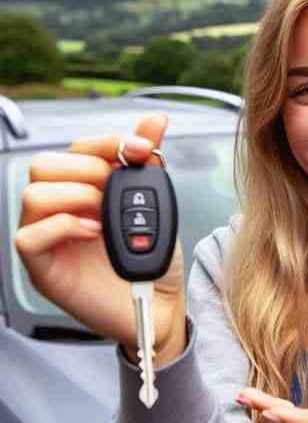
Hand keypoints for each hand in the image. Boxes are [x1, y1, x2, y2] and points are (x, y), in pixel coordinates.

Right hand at [14, 112, 186, 366]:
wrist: (162, 302)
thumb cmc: (153, 256)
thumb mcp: (157, 204)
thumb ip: (148, 163)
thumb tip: (156, 120)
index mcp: (84, 189)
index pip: (78, 149)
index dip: (109, 143)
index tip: (143, 149)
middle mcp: (60, 209)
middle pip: (46, 165)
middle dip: (89, 171)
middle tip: (116, 193)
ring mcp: (48, 237)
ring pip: (33, 194)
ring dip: (77, 197)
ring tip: (105, 218)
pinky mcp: (43, 268)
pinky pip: (29, 236)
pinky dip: (64, 227)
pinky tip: (93, 233)